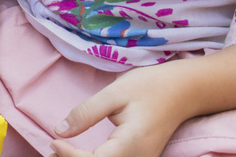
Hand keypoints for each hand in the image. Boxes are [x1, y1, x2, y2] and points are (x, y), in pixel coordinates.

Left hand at [50, 63, 191, 156]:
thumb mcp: (114, 93)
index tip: (52, 141)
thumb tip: (59, 131)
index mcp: (131, 144)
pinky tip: (78, 153)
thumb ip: (86, 113)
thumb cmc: (149, 86)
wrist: (184, 90)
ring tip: (61, 150)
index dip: (69, 155)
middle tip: (51, 149)